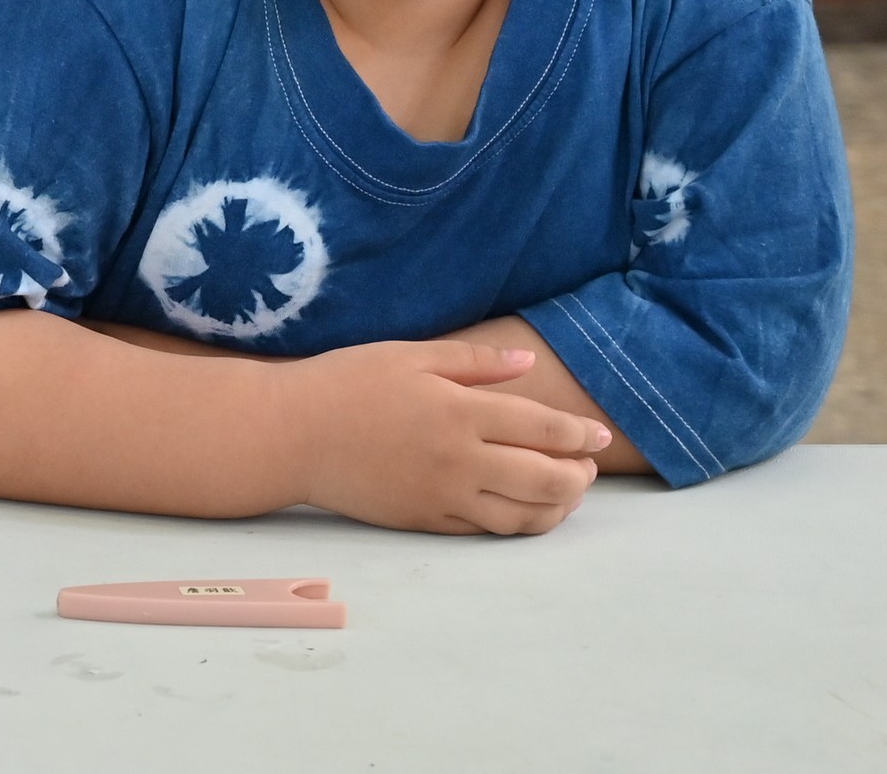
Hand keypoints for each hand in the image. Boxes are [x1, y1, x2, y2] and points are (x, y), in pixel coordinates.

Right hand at [275, 342, 614, 534]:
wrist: (289, 435)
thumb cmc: (345, 384)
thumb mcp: (409, 356)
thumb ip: (474, 362)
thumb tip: (527, 365)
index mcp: (460, 410)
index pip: (544, 430)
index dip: (579, 436)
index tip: (598, 438)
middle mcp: (459, 458)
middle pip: (546, 479)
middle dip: (578, 476)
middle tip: (585, 468)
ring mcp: (443, 495)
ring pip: (522, 515)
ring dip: (556, 507)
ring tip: (564, 494)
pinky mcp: (424, 520)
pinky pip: (485, 530)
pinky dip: (517, 524)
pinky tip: (523, 510)